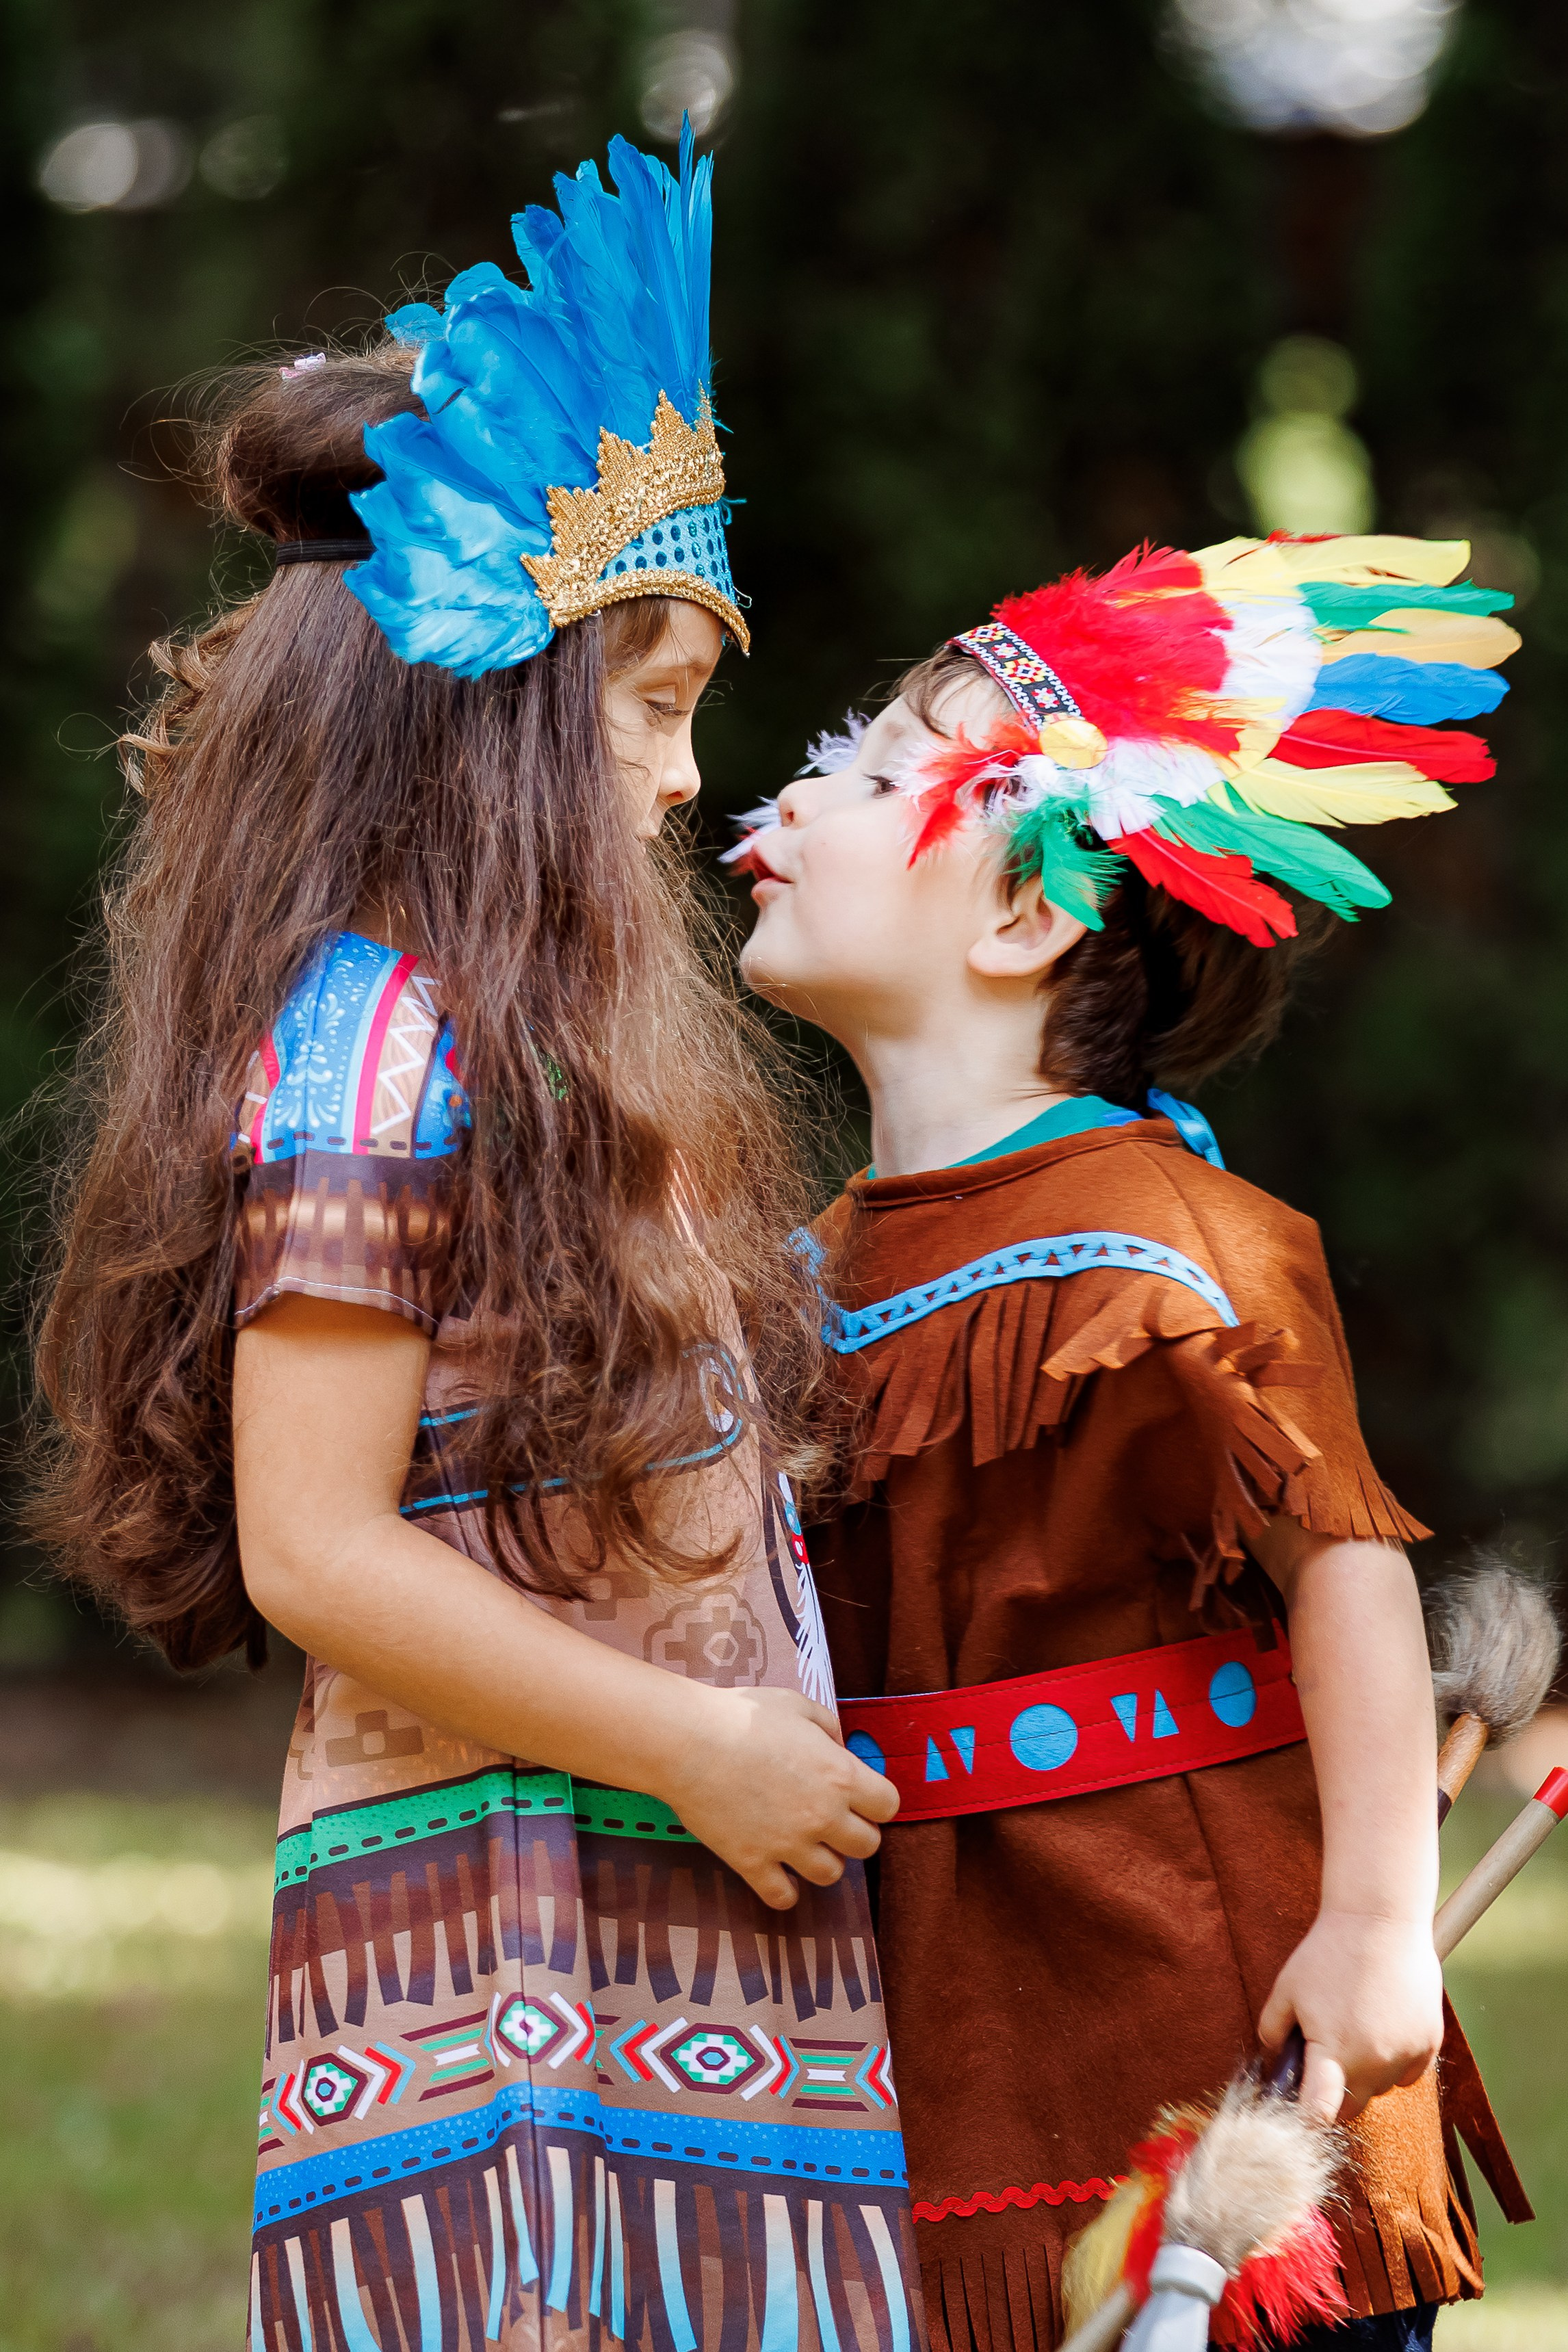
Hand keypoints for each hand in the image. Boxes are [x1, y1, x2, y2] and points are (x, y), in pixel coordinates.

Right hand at [653, 1685, 899, 1910]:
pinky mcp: (753, 1863)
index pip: (889, 1806)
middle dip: (855, 1833)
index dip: (876, 1801)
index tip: (859, 1795)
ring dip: (823, 1860)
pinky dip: (785, 1890)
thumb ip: (828, 1726)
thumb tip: (839, 1746)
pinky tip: (778, 1873)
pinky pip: (783, 1896)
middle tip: (833, 1820)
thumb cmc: (742, 1716)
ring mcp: (788, 1844)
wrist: (687, 1741)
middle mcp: (822, 1816)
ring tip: (805, 1844)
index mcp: (840, 1776)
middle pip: (867, 1846)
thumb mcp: (797, 1705)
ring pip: (830, 1875)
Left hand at [1259, 1908, 1443, 2122]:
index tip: (1302, 2113)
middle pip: (1351, 2108)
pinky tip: (1383, 2027)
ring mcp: (1404, 2054)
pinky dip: (1395, 2062)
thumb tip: (1275, 2058)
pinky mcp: (1429, 2042)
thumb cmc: (1328, 1952)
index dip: (1307, 2120)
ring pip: (1380, 2090)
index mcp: (1333, 2051)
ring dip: (1366, 2075)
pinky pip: (1408, 2074)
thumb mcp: (1287, 1988)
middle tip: (1325, 2059)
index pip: (1320, 2113)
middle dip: (1334, 2095)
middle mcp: (1373, 2061)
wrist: (1380, 1920)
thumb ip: (1273, 2030)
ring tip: (1356, 2027)